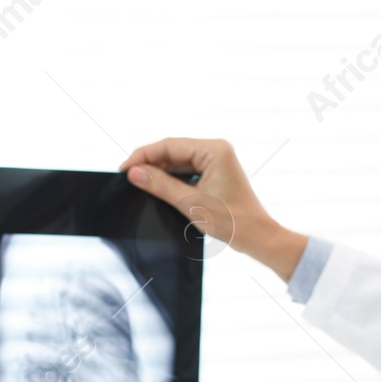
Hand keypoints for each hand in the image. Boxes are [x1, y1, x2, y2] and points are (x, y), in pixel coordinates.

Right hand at [118, 138, 306, 280]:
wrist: (256, 236)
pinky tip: (157, 186)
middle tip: (127, 177)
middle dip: (150, 163)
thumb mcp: (190, 202)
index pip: (169, 145)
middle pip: (173, 150)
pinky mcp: (215, 172)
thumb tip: (134, 173)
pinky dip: (171, 178)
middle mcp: (216, 149)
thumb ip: (160, 185)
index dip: (143, 156)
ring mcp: (216, 160)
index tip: (124, 168)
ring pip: (178, 160)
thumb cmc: (231, 220)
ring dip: (159, 171)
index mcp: (214, 150)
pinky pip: (187, 170)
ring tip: (139, 183)